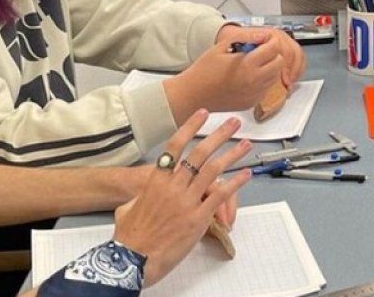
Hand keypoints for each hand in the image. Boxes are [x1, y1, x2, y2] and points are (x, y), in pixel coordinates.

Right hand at [111, 109, 252, 285]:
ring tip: (246, 143)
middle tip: (233, 122)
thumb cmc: (129, 237)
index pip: (176, 145)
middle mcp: (174, 186)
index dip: (190, 127)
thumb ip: (139, 198)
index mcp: (156, 180)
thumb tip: (140, 198)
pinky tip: (246, 174)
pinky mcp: (198, 218)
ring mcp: (187, 201)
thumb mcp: (127, 209)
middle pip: (200, 153)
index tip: (203, 114)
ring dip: (232, 154)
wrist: (133, 259)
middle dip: (219, 135)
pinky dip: (235, 183)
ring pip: (214, 170)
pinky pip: (220, 195)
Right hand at [166, 33, 283, 118]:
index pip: (274, 49)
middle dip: (273, 54)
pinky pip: (266, 89)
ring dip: (269, 68)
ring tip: (253, 64)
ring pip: (275, 77)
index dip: (271, 41)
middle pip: (279, 63)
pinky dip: (262, 81)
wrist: (193, 94)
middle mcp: (254, 81)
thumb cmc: (203, 71)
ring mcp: (254, 94)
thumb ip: (245, 38)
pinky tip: (247, 77)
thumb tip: (261, 34)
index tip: (265, 40)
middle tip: (260, 51)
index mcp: (247, 65)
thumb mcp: (221, 47)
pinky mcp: (251, 102)